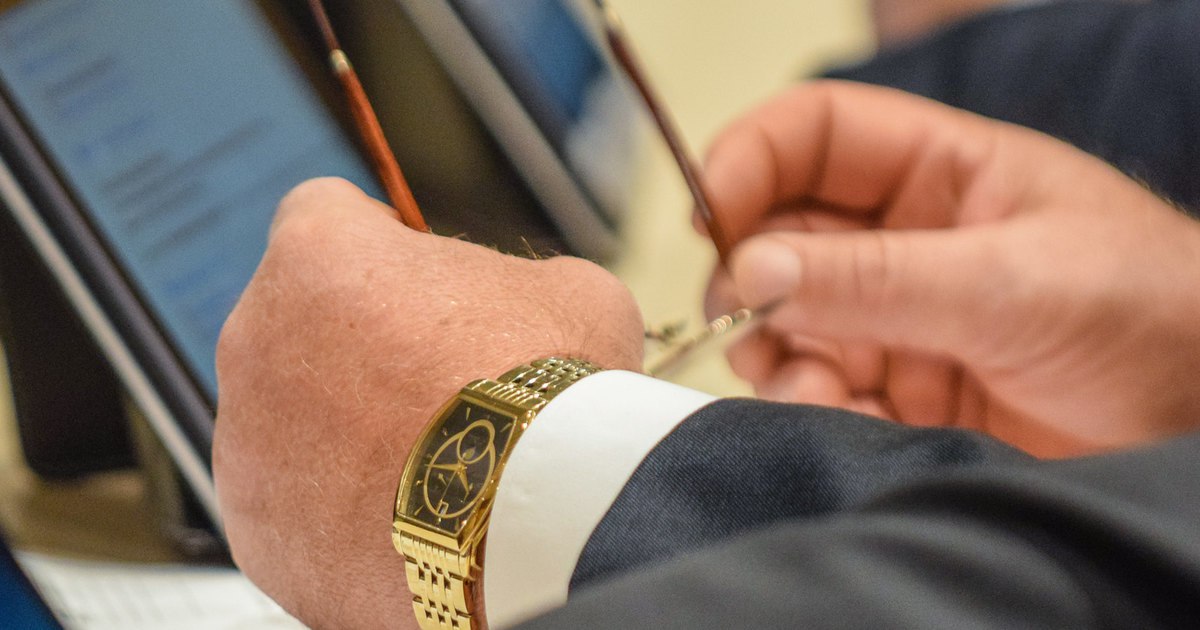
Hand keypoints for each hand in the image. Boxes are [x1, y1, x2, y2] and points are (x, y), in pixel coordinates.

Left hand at [213, 178, 642, 628]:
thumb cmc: (548, 386)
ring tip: (426, 470)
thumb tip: (526, 313)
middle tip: (431, 384)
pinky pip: (292, 510)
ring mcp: (245, 446)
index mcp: (316, 253)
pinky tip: (405, 526)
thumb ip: (516, 283)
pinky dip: (338, 515)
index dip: (371, 239)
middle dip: (353, 346)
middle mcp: (254, 339)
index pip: (318, 212)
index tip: (408, 278)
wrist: (535, 521)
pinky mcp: (259, 534)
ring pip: (286, 424)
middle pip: (296, 324)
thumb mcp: (567, 291)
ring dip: (341, 435)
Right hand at [704, 81, 1199, 457]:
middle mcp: (906, 241)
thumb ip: (877, 278)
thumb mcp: (1013, 283)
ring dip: (777, 353)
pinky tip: (842, 420)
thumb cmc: (1155, 320)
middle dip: (751, 275)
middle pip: (780, 232)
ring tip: (811, 387)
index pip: (814, 135)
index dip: (748, 158)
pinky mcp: (900, 395)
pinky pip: (819, 393)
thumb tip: (753, 269)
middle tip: (743, 315)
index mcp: (943, 174)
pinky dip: (812, 409)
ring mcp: (898, 319)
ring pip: (787, 320)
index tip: (707, 213)